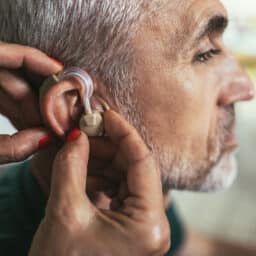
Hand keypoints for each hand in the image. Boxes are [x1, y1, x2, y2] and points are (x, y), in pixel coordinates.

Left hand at [0, 42, 62, 163]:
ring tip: (50, 125)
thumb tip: (45, 140)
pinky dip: (20, 111)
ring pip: (12, 88)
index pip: (7, 53)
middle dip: (41, 95)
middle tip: (61, 112)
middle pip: (15, 74)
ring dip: (33, 107)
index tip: (62, 73)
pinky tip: (34, 126)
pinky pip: (5, 99)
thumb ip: (9, 147)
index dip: (38, 60)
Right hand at [29, 110, 169, 255]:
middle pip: (136, 168)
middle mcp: (154, 224)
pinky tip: (84, 169)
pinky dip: (102, 175)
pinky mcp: (131, 225)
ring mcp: (144, 225)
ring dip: (103, 160)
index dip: (124, 133)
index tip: (106, 115)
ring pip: (127, 177)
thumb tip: (77, 136)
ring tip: (80, 150)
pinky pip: (120, 189)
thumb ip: (71, 166)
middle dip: (110, 147)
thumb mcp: (64, 212)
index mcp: (149, 224)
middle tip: (85, 133)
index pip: (143, 162)